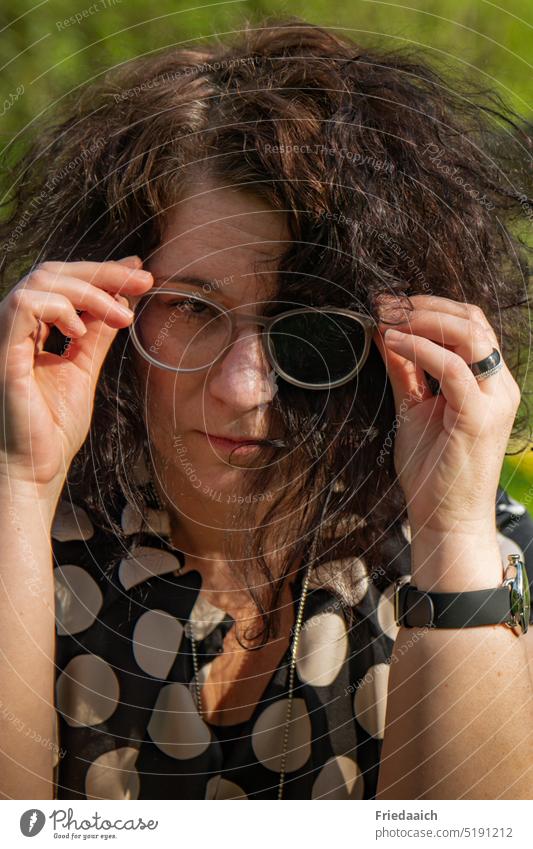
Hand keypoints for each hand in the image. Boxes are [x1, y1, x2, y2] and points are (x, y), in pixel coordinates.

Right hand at [0, 257, 152, 491]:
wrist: (36, 469)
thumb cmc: (52, 428)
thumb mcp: (83, 369)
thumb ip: (98, 335)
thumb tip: (121, 302)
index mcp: (31, 330)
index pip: (63, 282)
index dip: (101, 272)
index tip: (140, 272)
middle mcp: (14, 327)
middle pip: (54, 272)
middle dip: (103, 272)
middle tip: (143, 279)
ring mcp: (5, 337)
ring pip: (41, 280)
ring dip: (90, 290)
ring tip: (121, 317)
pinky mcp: (3, 352)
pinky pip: (24, 305)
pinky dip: (59, 308)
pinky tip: (82, 330)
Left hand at [372, 294, 520, 541]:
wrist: (444, 519)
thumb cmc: (431, 469)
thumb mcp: (413, 409)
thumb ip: (405, 371)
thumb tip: (384, 333)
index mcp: (487, 383)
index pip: (469, 325)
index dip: (430, 307)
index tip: (389, 303)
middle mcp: (498, 386)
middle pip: (473, 321)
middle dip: (426, 306)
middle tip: (386, 304)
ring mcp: (494, 400)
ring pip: (469, 335)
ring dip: (424, 320)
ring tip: (388, 319)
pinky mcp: (479, 416)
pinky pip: (452, 367)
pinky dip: (420, 348)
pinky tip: (393, 343)